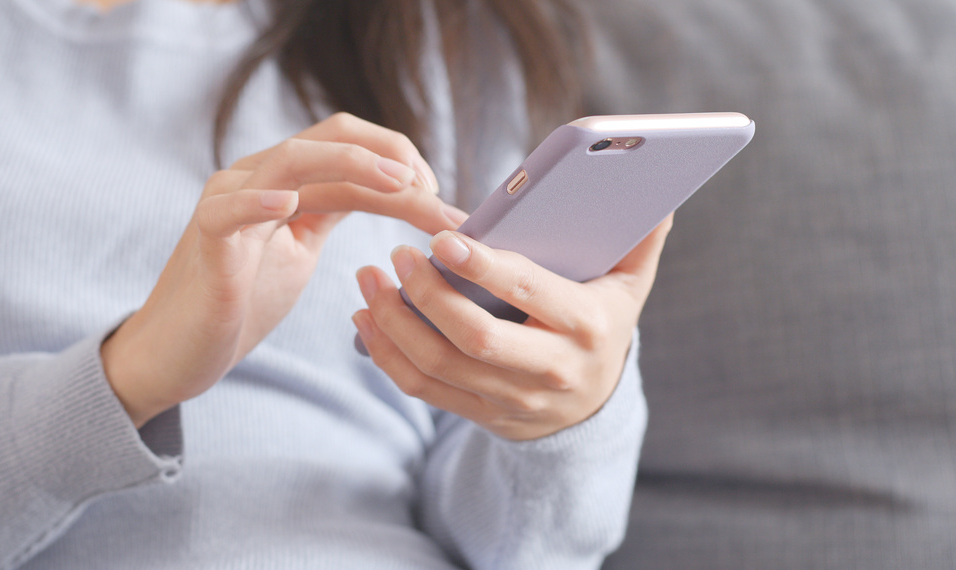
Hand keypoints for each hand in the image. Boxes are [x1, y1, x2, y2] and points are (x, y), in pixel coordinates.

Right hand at [102, 113, 466, 427]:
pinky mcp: (206, 240)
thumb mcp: (300, 248)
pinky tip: (288, 203)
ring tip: (397, 183)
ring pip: (290, 160)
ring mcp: (228, 202)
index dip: (402, 162)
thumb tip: (395, 194)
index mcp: (286, 181)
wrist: (179, 352)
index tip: (442, 199)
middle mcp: (257, 178)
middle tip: (434, 189)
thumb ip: (331, 212)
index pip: (350, 148)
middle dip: (391, 157)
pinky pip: (227, 209)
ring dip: (351, 165)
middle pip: (330, 138)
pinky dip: (257, 200)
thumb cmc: (241, 301)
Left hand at [352, 216, 672, 440]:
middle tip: (396, 254)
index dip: (482, 267)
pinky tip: (367, 319)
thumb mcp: (629, 284)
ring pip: (438, 365)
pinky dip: (387, 355)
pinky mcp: (481, 416)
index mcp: (586, 327)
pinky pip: (423, 389)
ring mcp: (512, 399)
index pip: (527, 293)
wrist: (591, 407)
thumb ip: (639, 238)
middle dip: (426, 294)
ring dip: (393, 322)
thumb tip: (656, 191)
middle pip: (474, 337)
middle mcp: (549, 370)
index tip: (442, 239)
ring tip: (368, 278)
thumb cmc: (602, 324)